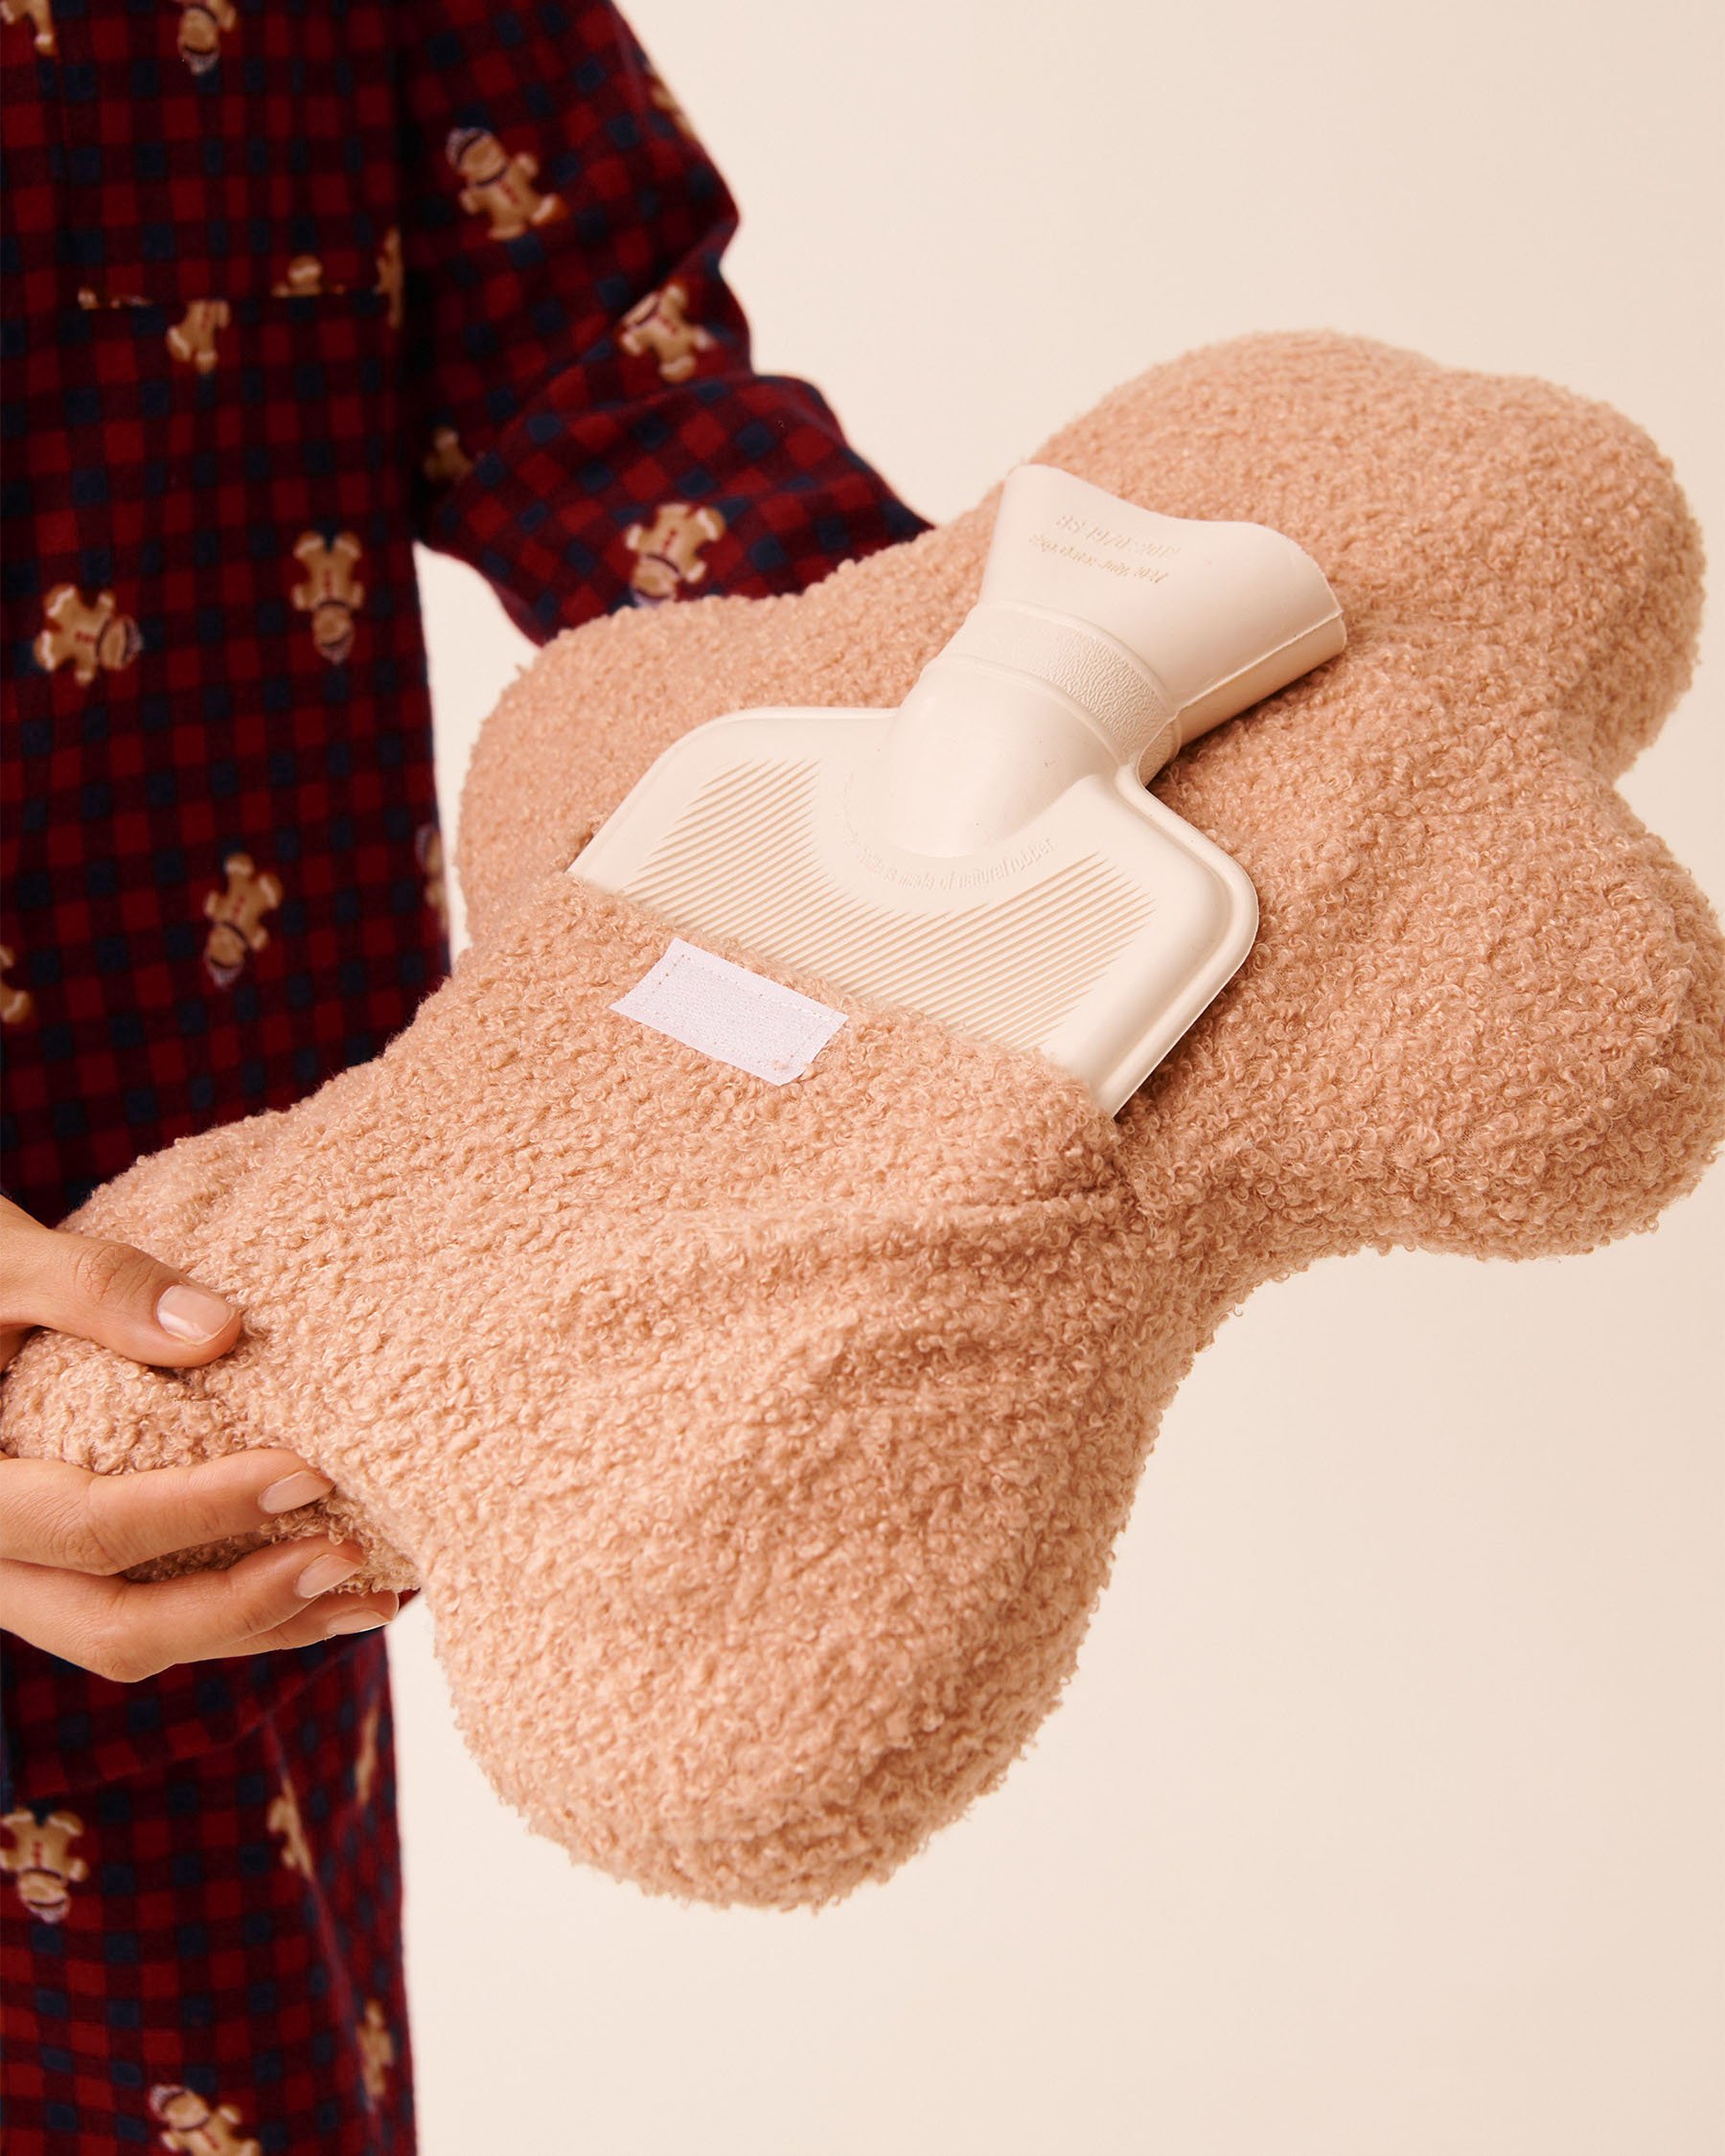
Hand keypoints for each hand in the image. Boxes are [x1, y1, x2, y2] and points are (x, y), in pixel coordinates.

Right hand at [0, 1195, 396, 1679]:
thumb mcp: (3, 1258)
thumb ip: (94, 1287)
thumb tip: (220, 1331)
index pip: (86, 1526)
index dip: (199, 1510)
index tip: (307, 1475)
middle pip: (110, 1625)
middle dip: (240, 1604)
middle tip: (347, 1556)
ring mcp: (19, 1577)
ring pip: (132, 1639)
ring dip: (255, 1629)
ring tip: (368, 1598)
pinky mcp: (60, 1569)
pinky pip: (143, 1615)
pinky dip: (233, 1614)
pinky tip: (323, 1593)